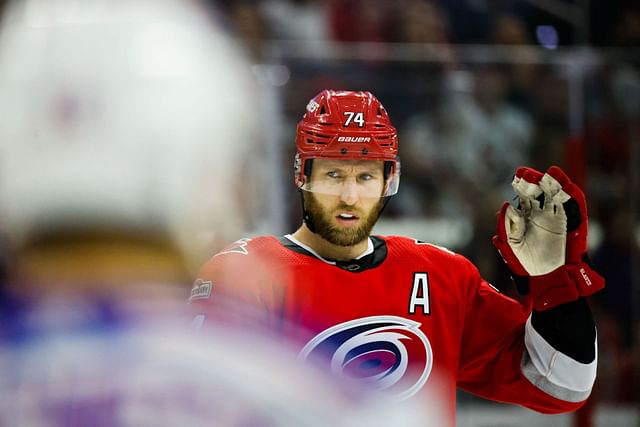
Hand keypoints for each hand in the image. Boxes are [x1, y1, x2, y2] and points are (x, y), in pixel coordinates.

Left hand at [492, 166, 604, 309]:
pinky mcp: (573, 225)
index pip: (524, 195)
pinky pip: (576, 208)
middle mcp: (542, 215)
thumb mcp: (510, 245)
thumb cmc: (526, 265)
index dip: (521, 184)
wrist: (546, 281)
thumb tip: (504, 206)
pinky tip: (566, 186)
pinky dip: (572, 196)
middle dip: (534, 181)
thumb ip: (506, 227)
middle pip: (540, 192)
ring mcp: (558, 218)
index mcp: (526, 217)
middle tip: (527, 173)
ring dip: (554, 183)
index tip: (516, 176)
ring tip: (548, 173)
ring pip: (558, 196)